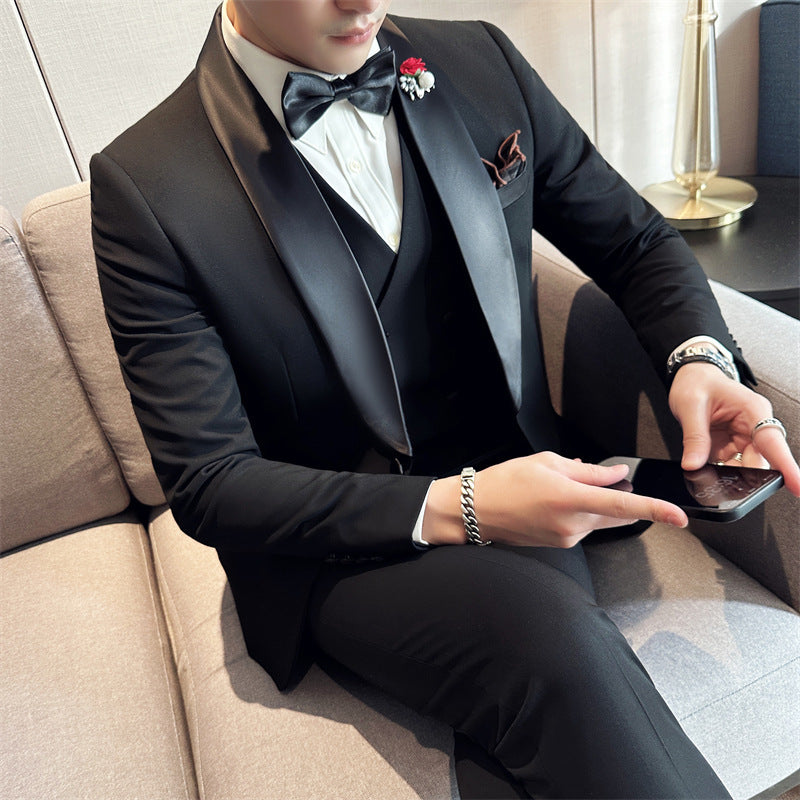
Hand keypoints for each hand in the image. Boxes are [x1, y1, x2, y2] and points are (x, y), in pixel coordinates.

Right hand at [421, 451, 687, 547]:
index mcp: (568, 499)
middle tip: (599, 478)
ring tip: (559, 487)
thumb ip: (586, 471)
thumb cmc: (504, 482)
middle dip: (619, 496)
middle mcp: (572, 524)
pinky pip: (584, 526)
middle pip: (615, 512)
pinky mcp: (562, 545)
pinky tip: (555, 500)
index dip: (654, 510)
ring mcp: (568, 538)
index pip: (622, 504)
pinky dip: (581, 512)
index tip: (679, 516)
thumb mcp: (545, 463)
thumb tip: (615, 474)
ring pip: (599, 518)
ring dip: (594, 502)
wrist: (474, 511)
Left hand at [669, 362, 799, 495]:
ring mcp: (743, 437)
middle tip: (721, 481)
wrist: (690, 376)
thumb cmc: (697, 382)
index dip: (787, 467)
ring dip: (728, 474)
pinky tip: (706, 467)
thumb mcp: (690, 407)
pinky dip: (719, 469)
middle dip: (743, 476)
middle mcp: (754, 425)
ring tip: (707, 470)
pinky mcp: (732, 445)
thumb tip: (693, 464)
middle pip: (759, 461)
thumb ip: (694, 437)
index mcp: (753, 410)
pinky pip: (730, 464)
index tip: (797, 486)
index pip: (773, 442)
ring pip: (745, 467)